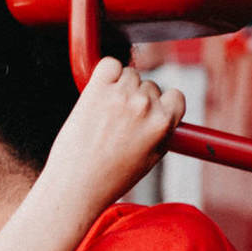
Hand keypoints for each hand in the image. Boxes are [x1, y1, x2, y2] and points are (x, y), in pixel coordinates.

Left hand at [43, 58, 185, 213]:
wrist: (76, 187)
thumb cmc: (109, 179)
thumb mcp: (150, 159)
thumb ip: (161, 131)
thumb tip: (165, 110)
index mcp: (163, 123)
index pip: (176, 96)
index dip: (162, 105)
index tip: (149, 115)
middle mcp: (145, 105)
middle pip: (149, 86)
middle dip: (136, 101)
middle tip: (117, 125)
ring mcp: (121, 95)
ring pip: (129, 74)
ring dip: (119, 88)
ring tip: (104, 116)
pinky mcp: (97, 89)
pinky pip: (109, 64)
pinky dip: (104, 74)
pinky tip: (97, 95)